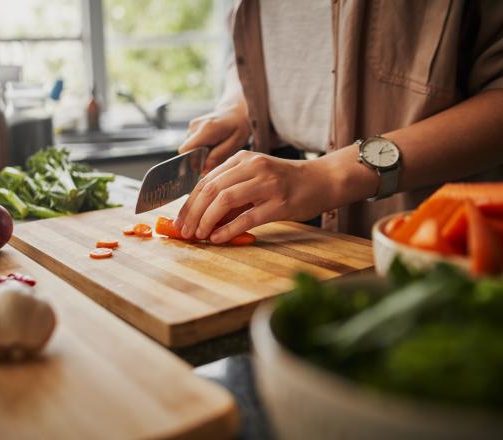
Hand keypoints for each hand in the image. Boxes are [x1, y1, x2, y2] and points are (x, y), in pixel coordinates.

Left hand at [175, 150, 337, 242]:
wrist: (323, 180)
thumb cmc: (286, 182)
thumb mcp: (255, 178)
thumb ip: (231, 193)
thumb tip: (202, 218)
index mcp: (242, 159)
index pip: (206, 181)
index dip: (189, 203)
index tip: (180, 220)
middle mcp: (252, 167)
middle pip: (211, 189)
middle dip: (193, 213)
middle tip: (185, 231)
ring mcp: (267, 184)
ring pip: (225, 200)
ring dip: (207, 220)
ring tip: (199, 235)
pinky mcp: (279, 203)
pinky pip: (247, 217)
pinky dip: (228, 229)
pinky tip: (218, 238)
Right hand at [178, 103, 250, 173]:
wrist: (235, 111)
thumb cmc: (238, 127)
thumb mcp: (235, 143)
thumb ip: (218, 156)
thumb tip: (204, 170)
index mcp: (206, 129)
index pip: (186, 149)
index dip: (192, 161)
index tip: (204, 166)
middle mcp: (195, 126)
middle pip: (187, 151)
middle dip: (198, 159)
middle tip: (215, 157)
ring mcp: (192, 126)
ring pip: (190, 149)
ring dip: (200, 154)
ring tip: (215, 148)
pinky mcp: (191, 128)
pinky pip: (192, 144)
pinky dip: (200, 148)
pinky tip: (212, 145)